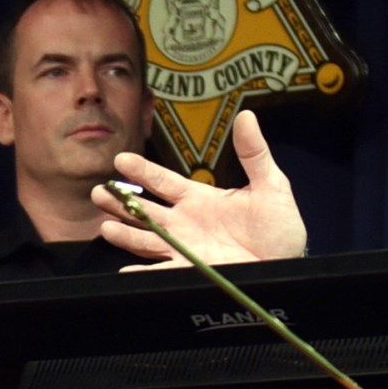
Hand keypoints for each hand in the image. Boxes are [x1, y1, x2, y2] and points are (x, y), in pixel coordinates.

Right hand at [93, 110, 308, 267]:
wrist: (287, 265)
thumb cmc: (279, 228)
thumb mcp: (271, 186)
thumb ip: (255, 154)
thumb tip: (247, 116)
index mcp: (198, 199)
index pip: (162, 181)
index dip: (142, 171)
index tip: (122, 160)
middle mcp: (184, 223)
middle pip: (144, 210)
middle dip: (120, 202)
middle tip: (100, 192)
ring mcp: (184, 248)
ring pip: (145, 239)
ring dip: (125, 233)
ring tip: (106, 226)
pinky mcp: (190, 271)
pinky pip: (161, 272)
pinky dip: (142, 273)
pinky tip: (125, 270)